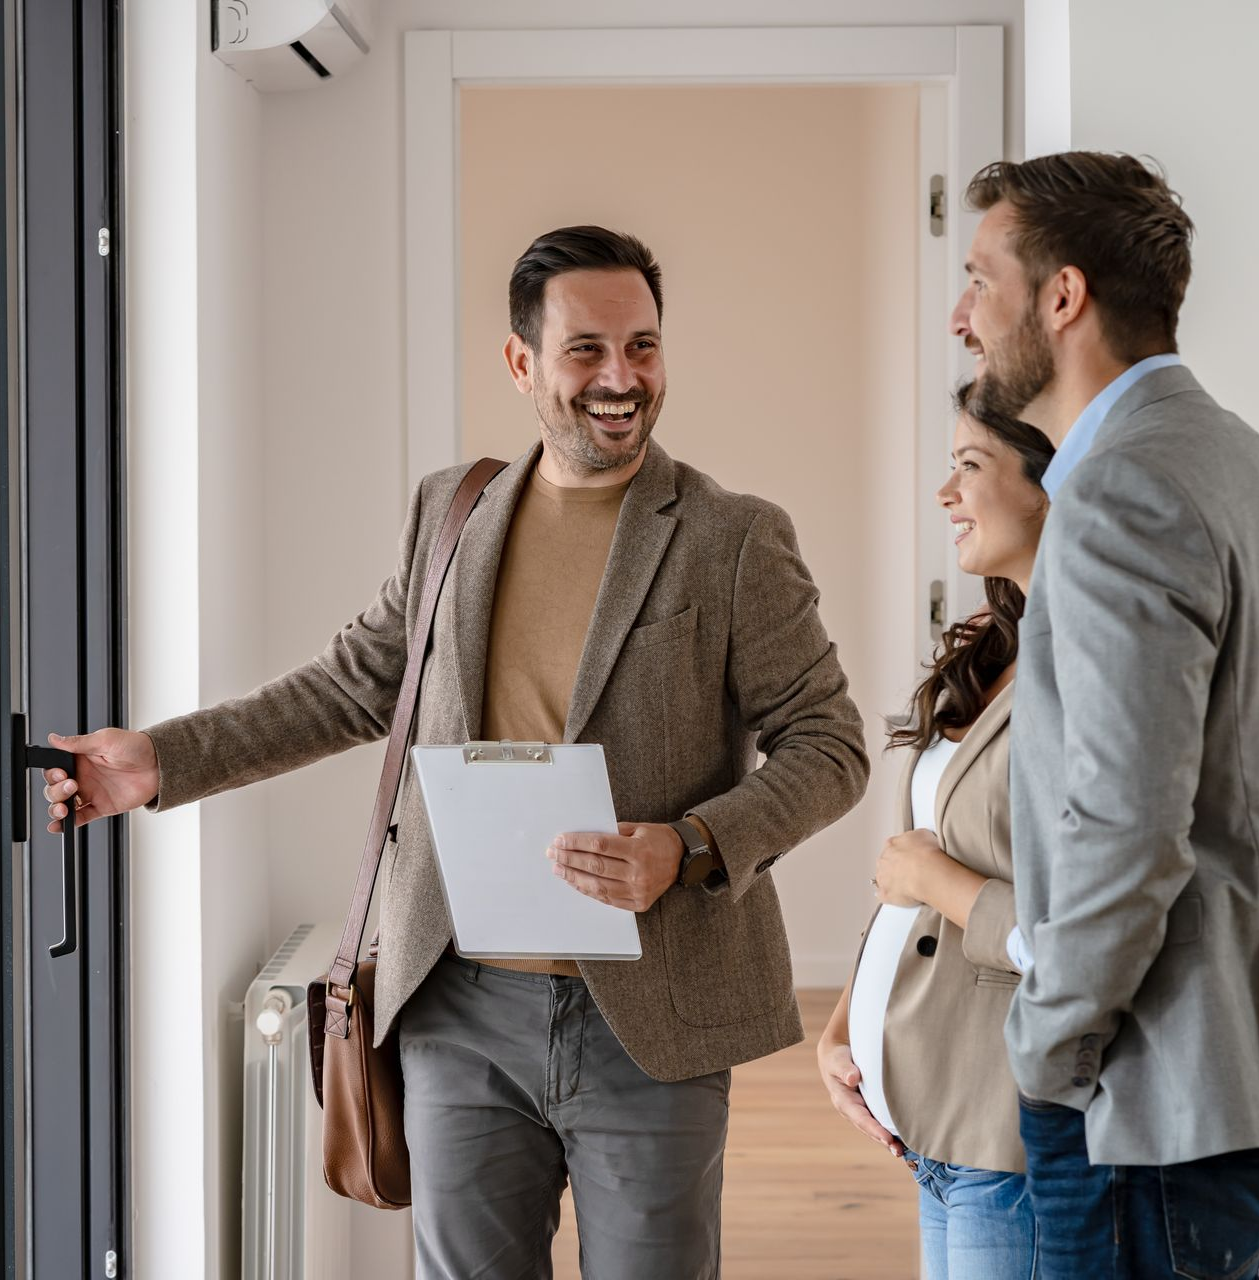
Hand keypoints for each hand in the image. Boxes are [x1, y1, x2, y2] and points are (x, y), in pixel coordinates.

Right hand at [42, 728, 158, 832]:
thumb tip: (54, 739)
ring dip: (57, 808)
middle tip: (72, 785)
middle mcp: (83, 777)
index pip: (54, 770)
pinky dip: (67, 824)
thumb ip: (78, 743)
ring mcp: (92, 793)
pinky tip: (59, 825)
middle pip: (55, 789)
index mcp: (80, 759)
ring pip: (64, 805)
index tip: (60, 774)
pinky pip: (80, 817)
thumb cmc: (136, 747)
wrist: (159, 764)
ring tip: (63, 808)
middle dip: (56, 791)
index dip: (52, 774)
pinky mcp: (102, 807)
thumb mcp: (106, 740)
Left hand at [547, 821, 683, 911]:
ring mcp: (638, 891)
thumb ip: (612, 833)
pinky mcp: (637, 904)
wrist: (683, 860)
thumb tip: (581, 837)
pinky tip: (575, 882)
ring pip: (598, 886)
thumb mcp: (639, 828)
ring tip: (559, 869)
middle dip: (570, 859)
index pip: (600, 846)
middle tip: (553, 853)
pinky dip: (588, 890)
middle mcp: (638, 873)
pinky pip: (607, 899)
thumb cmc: (659, 840)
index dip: (577, 843)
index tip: (560, 840)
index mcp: (639, 850)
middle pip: (595, 866)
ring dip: (574, 877)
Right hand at [817, 1039, 903, 1155]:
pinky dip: (890, 1130)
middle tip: (899, 1151)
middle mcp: (853, 1111)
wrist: (836, 1056)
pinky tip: (904, 1137)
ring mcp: (861, 1111)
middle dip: (884, 1140)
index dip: (874, 1130)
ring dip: (888, 1140)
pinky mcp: (869, 1107)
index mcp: (844, 1102)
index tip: (887, 1139)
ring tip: (903, 1151)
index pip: (861, 1119)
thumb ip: (845, 1069)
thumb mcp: (838, 1061)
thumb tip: (852, 1079)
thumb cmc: (837, 1058)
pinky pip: (880, 1120)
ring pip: (876, 1128)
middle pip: (870, 1129)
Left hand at [872, 829, 946, 906]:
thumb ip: (916, 838)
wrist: (927, 872)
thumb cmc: (927, 854)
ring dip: (892, 881)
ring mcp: (883, 877)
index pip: (893, 847)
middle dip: (897, 866)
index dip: (903, 853)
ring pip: (883, 878)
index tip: (912, 857)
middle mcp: (884, 860)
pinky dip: (890, 896)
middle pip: (887, 863)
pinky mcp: (886, 893)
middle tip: (913, 871)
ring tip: (909, 884)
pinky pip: (883, 895)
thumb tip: (919, 840)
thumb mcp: (924, 835)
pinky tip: (899, 896)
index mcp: (892, 844)